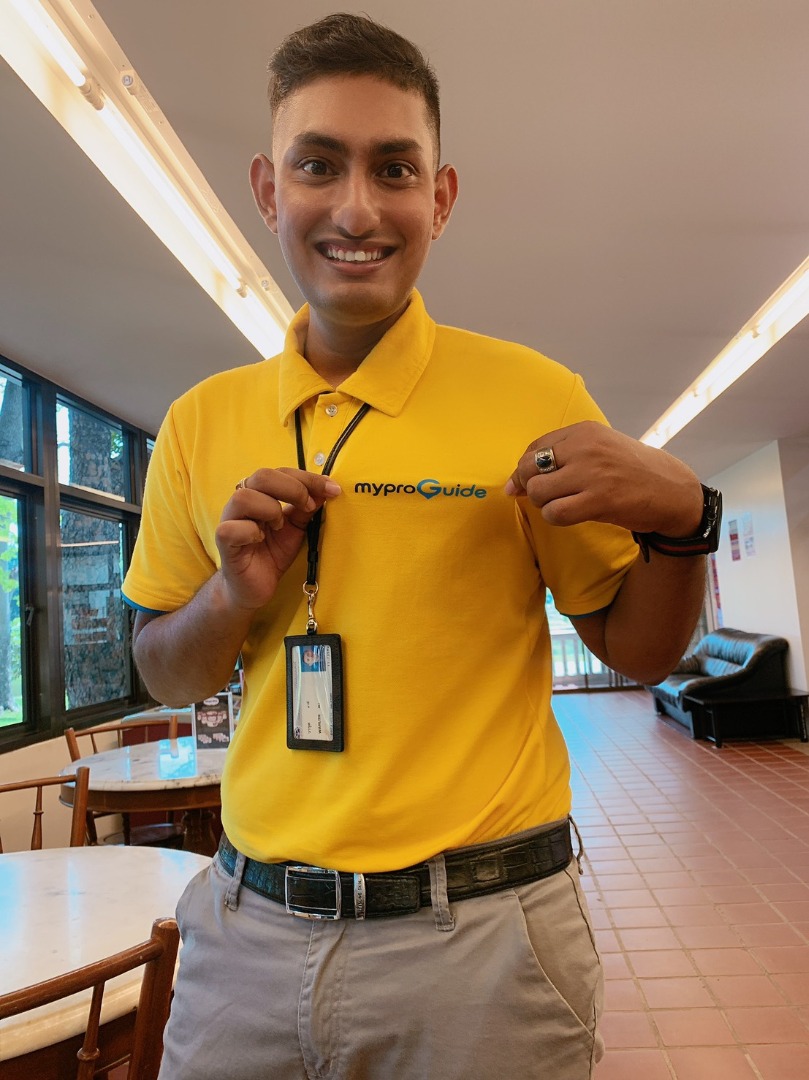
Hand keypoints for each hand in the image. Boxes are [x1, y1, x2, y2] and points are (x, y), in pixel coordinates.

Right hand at [215, 468, 340, 609]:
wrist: (253, 587)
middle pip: (262, 476)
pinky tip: (260, 539)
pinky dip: (251, 531)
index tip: (332, 490)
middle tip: (309, 506)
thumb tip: (328, 490)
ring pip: (243, 497)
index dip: (308, 478)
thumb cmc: (272, 553)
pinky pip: (232, 528)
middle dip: (293, 488)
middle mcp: (243, 501)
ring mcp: (230, 520)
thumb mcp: (296, 528)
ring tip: (280, 526)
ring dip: (270, 509)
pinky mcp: (223, 541)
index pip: (282, 472)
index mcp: (260, 493)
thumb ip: (307, 508)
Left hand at [504, 421, 703, 536]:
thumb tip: (514, 482)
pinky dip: (555, 517)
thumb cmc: (633, 470)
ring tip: (563, 504)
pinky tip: (569, 515)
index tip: (525, 483)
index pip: (535, 447)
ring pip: (538, 491)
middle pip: (530, 468)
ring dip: (544, 504)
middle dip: (530, 487)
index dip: (524, 469)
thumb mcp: (602, 448)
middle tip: (545, 497)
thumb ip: (564, 456)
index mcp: (584, 431)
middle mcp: (585, 448)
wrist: (672, 490)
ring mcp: (591, 474)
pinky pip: (555, 512)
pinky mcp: (598, 500)